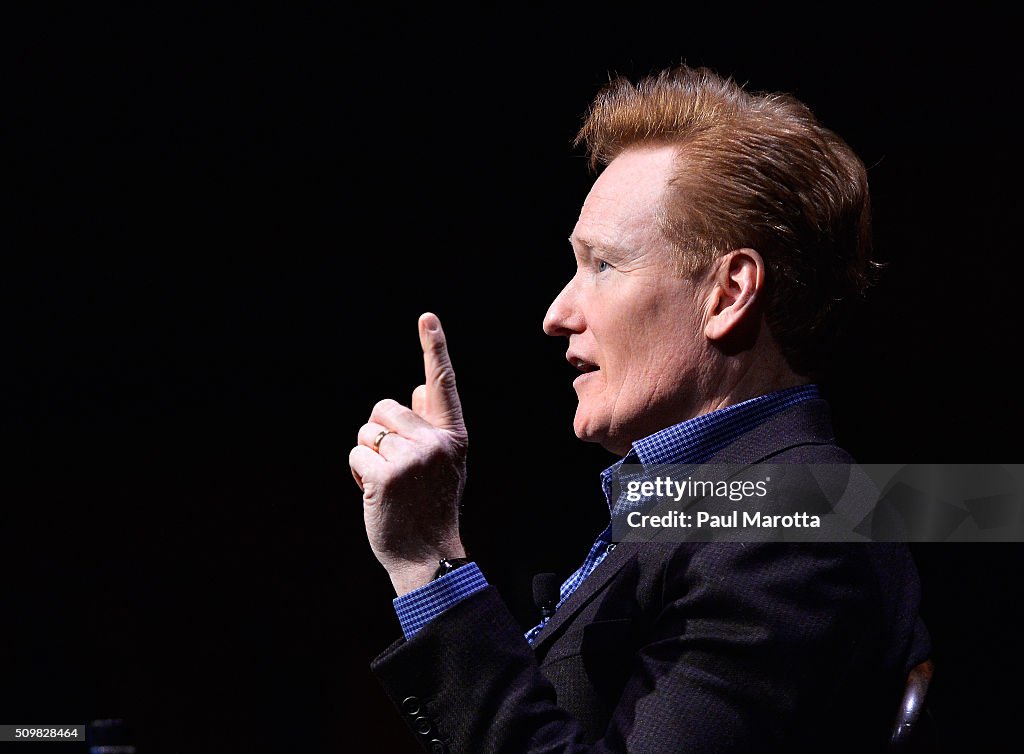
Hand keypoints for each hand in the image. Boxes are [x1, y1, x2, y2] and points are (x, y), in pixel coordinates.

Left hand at [349, 312, 468, 594]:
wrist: (428, 554)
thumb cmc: (431, 507)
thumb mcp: (444, 464)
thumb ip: (432, 426)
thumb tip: (417, 388)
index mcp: (453, 435)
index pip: (442, 384)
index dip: (435, 348)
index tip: (427, 318)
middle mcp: (436, 441)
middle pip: (386, 408)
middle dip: (379, 432)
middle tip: (395, 468)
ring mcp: (413, 457)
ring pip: (368, 431)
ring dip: (368, 454)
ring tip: (387, 483)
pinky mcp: (387, 474)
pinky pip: (356, 453)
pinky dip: (357, 472)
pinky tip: (375, 493)